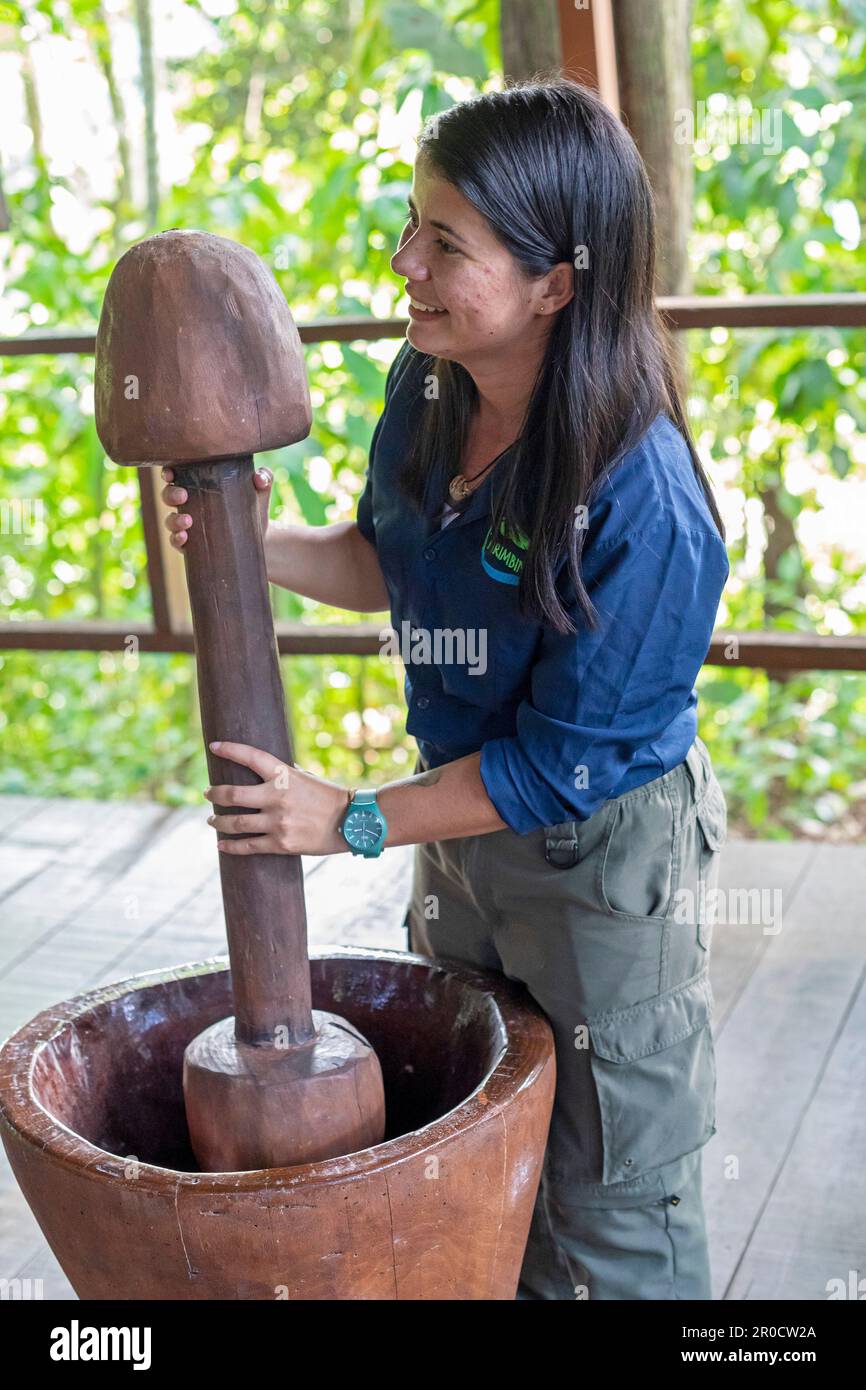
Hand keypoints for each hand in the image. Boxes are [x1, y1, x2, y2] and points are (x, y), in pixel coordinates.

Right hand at [161, 466, 272, 549]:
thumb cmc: (254, 509)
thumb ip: (263, 478)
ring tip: (188, 521)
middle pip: (168, 496)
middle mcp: (189, 504)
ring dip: (174, 520)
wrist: (262, 540)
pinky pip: (176, 542)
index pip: (177, 475)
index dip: (168, 472)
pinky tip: (184, 537)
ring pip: (169, 520)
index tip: (171, 473)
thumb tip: (258, 477)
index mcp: (200, 485)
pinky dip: (176, 539)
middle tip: (183, 495)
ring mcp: (188, 526)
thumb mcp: (260, 492)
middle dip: (170, 494)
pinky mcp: (192, 545)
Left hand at [204, 741, 350, 855]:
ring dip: (218, 821)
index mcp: (284, 775)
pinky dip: (231, 846)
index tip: (214, 747)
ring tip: (212, 820)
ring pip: (235, 822)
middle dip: (214, 794)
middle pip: (232, 794)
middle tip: (208, 794)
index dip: (230, 750)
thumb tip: (262, 771)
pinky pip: (248, 846)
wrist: (352, 822)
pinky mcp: (281, 844)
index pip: (250, 756)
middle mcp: (277, 797)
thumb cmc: (329, 797)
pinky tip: (221, 845)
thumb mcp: (306, 778)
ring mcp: (278, 822)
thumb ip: (284, 775)